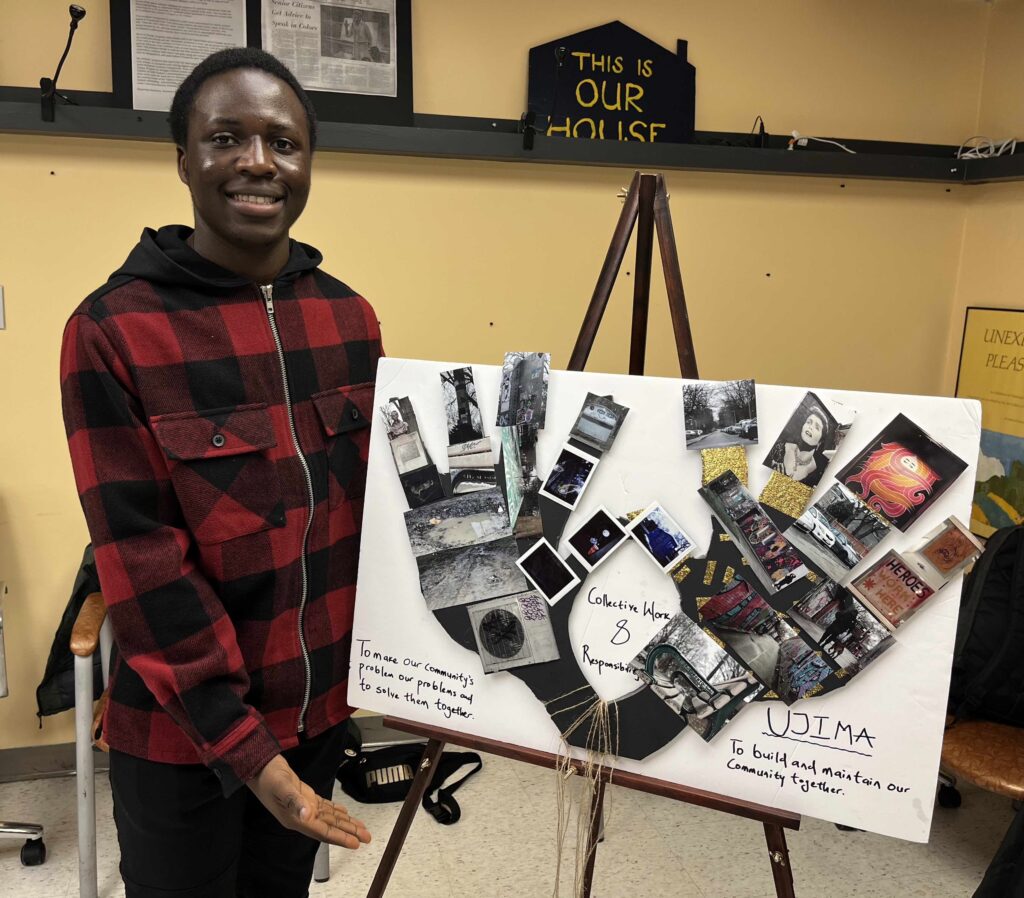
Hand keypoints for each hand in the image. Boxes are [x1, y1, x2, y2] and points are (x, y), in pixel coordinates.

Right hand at [249, 754, 371, 848]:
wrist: (259, 766)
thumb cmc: (269, 776)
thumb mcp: (282, 786)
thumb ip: (294, 800)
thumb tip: (306, 814)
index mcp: (296, 818)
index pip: (323, 831)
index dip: (340, 838)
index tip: (355, 843)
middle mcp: (302, 816)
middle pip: (330, 827)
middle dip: (348, 832)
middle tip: (366, 837)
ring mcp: (304, 807)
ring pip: (329, 818)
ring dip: (345, 823)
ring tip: (361, 829)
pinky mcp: (305, 796)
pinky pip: (324, 807)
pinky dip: (335, 811)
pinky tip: (344, 814)